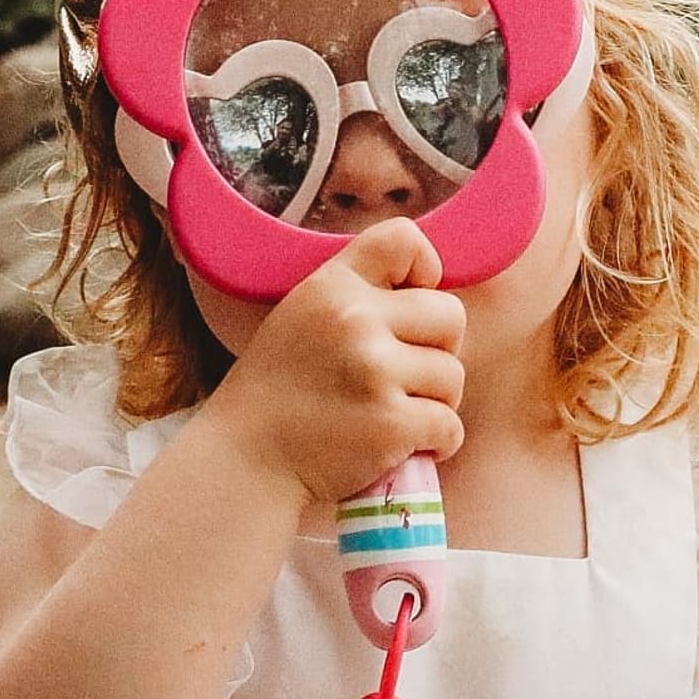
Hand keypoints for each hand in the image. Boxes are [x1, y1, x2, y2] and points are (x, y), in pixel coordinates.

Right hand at [209, 217, 465, 506]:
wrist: (245, 459)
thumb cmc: (277, 392)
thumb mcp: (300, 318)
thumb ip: (355, 297)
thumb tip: (428, 291)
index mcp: (331, 286)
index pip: (404, 239)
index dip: (424, 269)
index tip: (408, 304)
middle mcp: (355, 320)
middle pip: (450, 315)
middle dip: (436, 350)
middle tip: (401, 378)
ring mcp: (375, 372)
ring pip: (453, 376)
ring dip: (434, 402)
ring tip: (391, 416)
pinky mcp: (391, 423)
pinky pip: (449, 426)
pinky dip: (435, 442)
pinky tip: (401, 446)